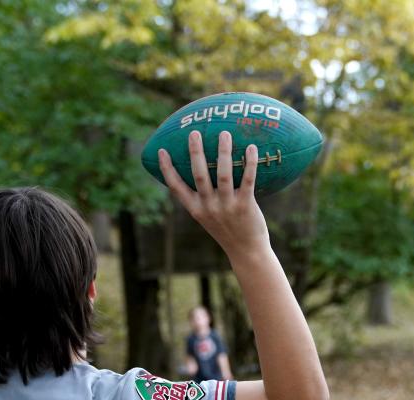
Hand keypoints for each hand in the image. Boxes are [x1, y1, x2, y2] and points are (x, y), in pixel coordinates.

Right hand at [157, 131, 268, 259]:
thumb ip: (204, 198)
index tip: (161, 151)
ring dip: (223, 152)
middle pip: (199, 175)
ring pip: (223, 174)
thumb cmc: (228, 230)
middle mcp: (208, 207)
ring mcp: (227, 206)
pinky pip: (247, 180)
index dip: (167, 169)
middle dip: (195, 153)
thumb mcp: (209, 217)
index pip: (176, 188)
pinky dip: (250, 163)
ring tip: (224, 133)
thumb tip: (202, 170)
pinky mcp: (245, 206)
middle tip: (193, 133)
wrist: (247, 252)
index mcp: (196, 209)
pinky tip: (252, 148)